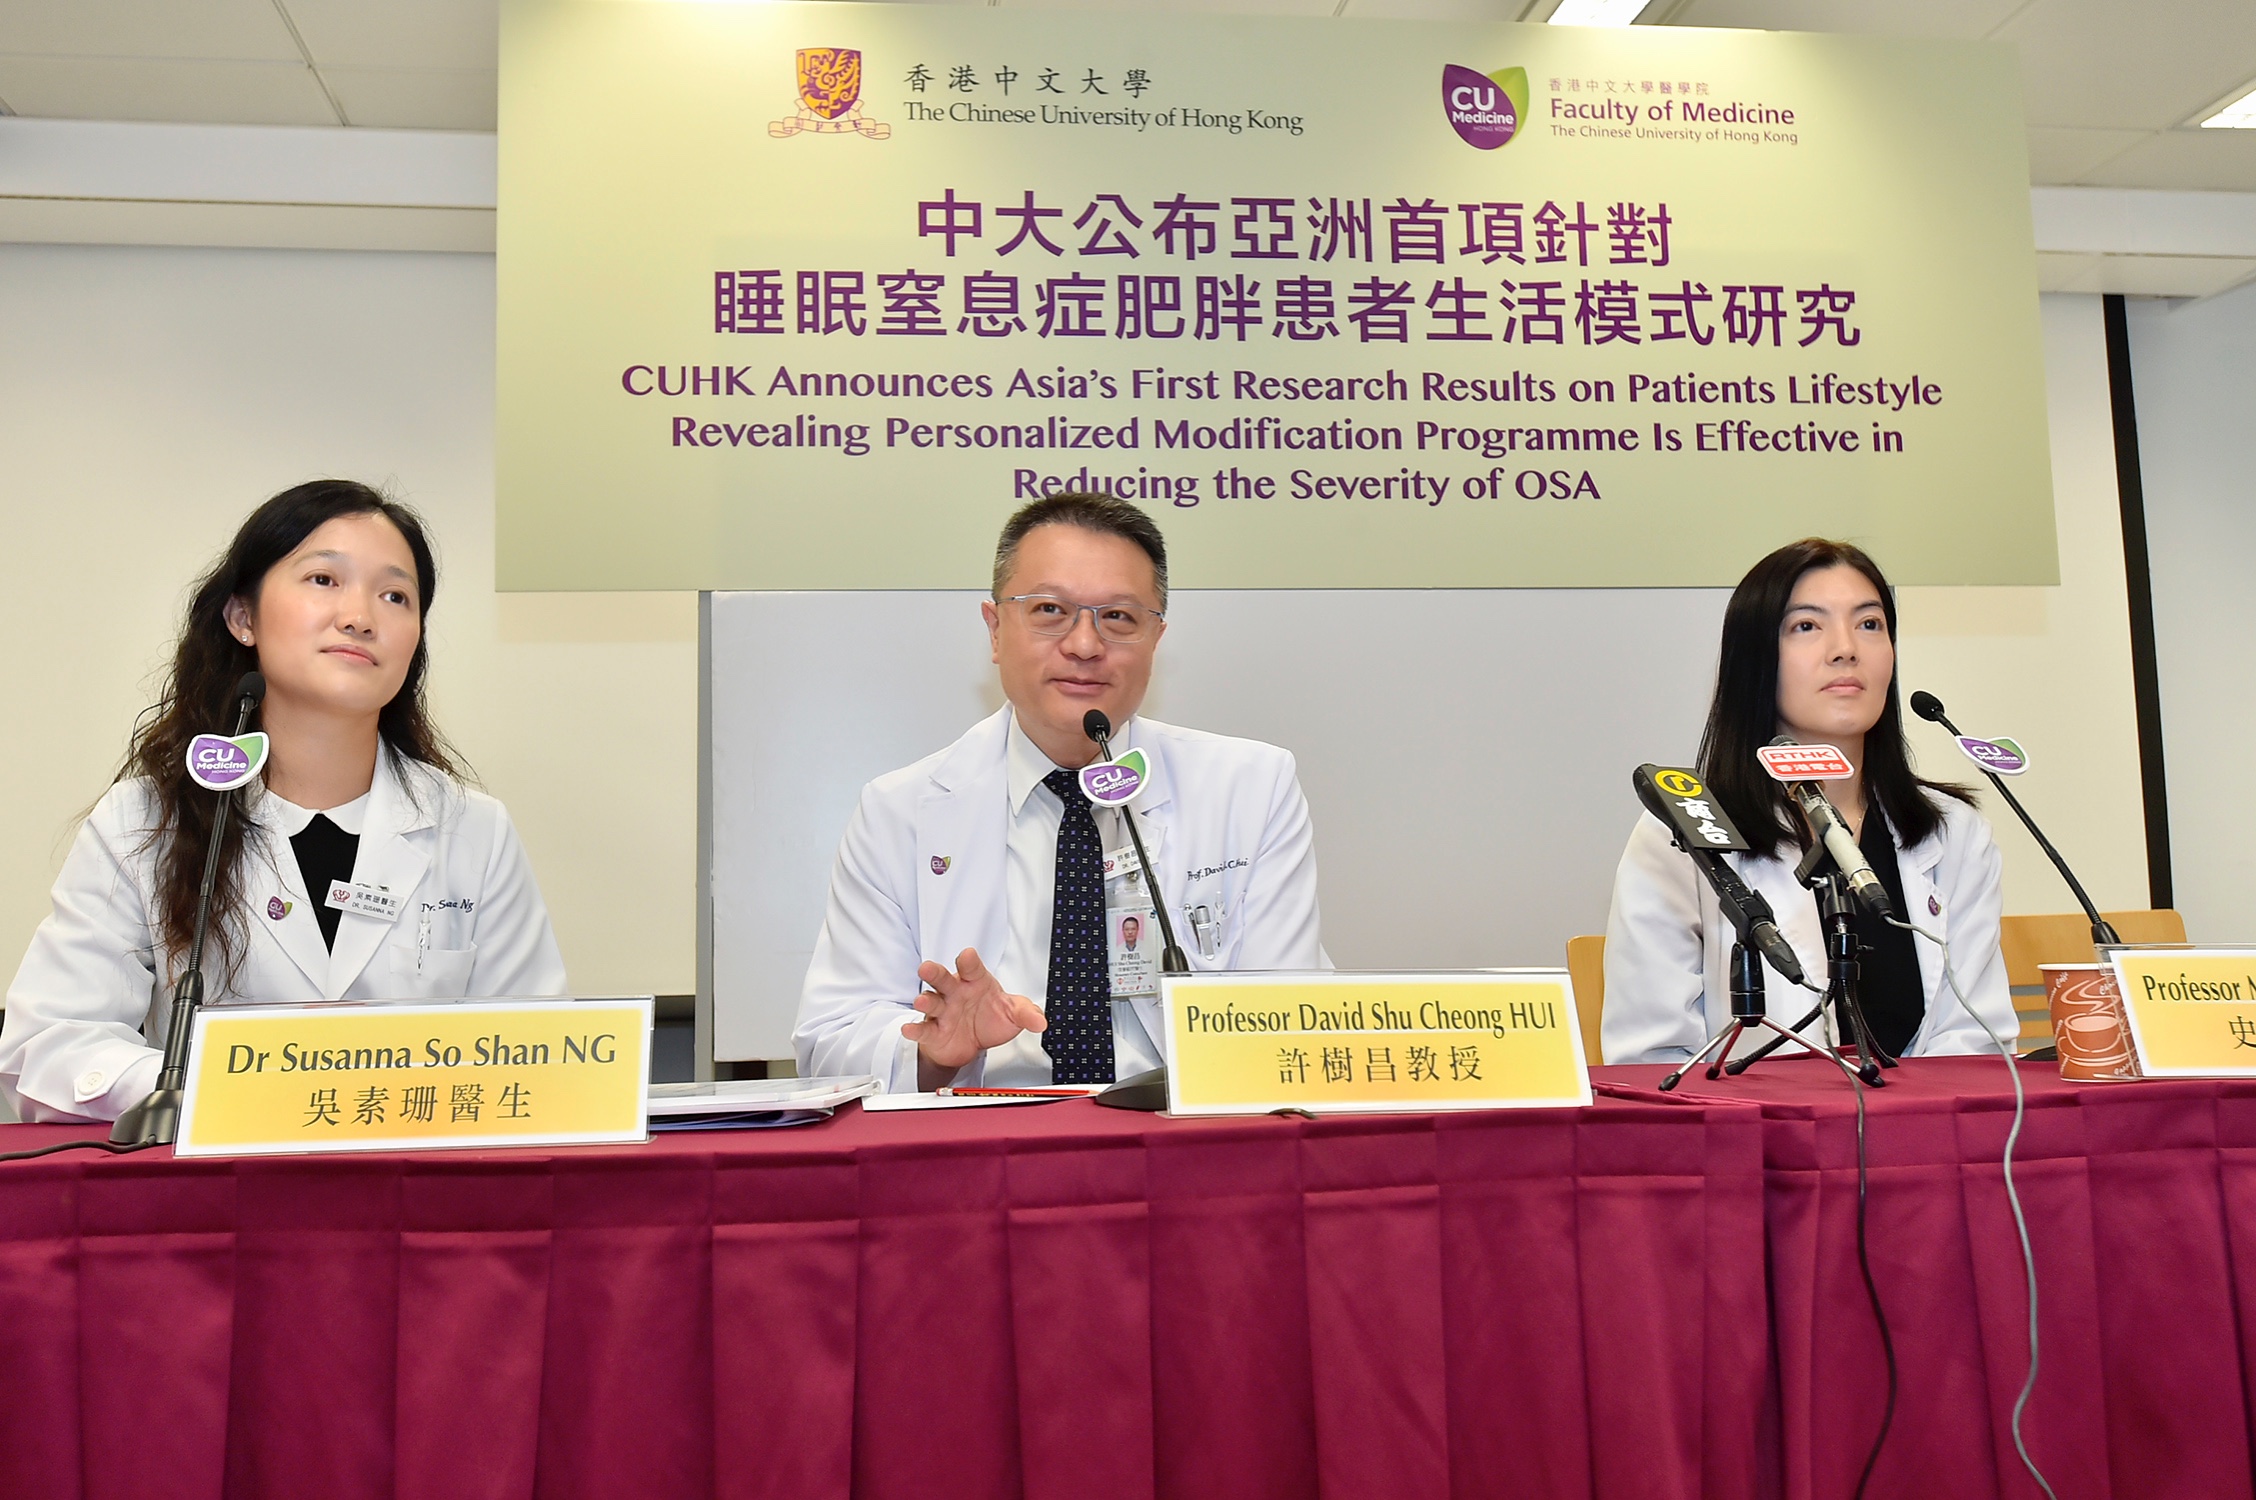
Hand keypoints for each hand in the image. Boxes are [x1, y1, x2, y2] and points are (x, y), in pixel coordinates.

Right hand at [904, 947, 1045, 1083]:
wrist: (974, 1043)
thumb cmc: (989, 1018)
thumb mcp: (1012, 1013)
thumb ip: (1027, 1014)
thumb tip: (1040, 1021)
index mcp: (974, 981)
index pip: (971, 967)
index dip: (968, 961)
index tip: (967, 955)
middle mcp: (955, 993)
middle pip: (942, 978)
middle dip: (935, 973)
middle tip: (928, 968)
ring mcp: (942, 1011)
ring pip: (931, 1001)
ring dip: (925, 1000)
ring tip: (922, 999)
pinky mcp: (933, 1031)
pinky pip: (923, 1029)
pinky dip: (915, 1029)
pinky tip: (910, 1029)